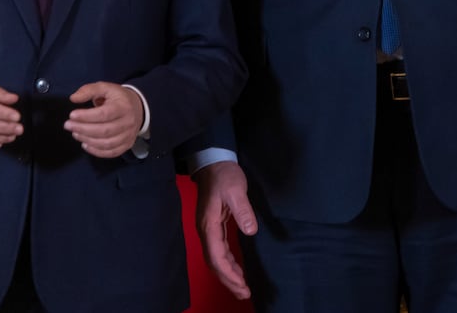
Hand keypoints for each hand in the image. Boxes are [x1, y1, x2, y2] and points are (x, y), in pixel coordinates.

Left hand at [64, 82, 143, 157]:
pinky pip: (111, 152)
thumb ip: (89, 90)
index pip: (105, 114)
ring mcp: (129, 135)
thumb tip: (74, 98)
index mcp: (123, 106)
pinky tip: (86, 144)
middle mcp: (128, 122)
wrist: (138, 107)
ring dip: (87, 140)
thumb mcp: (105, 88)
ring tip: (76, 134)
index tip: (72, 115)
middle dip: (83, 129)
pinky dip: (96, 151)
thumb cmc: (118, 98)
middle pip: (104, 130)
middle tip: (68, 125)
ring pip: (107, 143)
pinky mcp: (127, 144)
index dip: (86, 116)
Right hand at [194, 161, 256, 299]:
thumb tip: (250, 231)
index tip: (242, 285)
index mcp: (209, 226)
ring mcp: (209, 230)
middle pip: (215, 263)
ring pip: (216, 259)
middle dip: (228, 280)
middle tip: (244, 293)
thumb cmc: (224, 176)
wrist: (214, 164)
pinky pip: (220, 251)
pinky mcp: (215, 227)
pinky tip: (237, 270)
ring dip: (228, 275)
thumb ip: (243, 211)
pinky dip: (228, 263)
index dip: (229, 273)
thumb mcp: (236, 190)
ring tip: (241, 288)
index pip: (217, 257)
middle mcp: (206, 232)